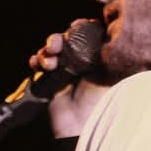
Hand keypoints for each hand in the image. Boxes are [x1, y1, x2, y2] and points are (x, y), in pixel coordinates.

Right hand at [29, 18, 113, 138]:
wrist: (80, 123)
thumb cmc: (100, 99)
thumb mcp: (114, 72)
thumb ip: (114, 52)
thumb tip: (111, 29)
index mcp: (97, 54)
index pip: (87, 31)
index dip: (79, 27)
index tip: (76, 28)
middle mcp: (80, 59)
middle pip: (66, 38)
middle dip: (59, 39)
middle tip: (56, 46)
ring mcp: (63, 69)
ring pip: (51, 49)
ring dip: (47, 51)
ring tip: (49, 62)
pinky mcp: (48, 79)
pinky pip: (38, 63)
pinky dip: (36, 60)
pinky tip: (37, 64)